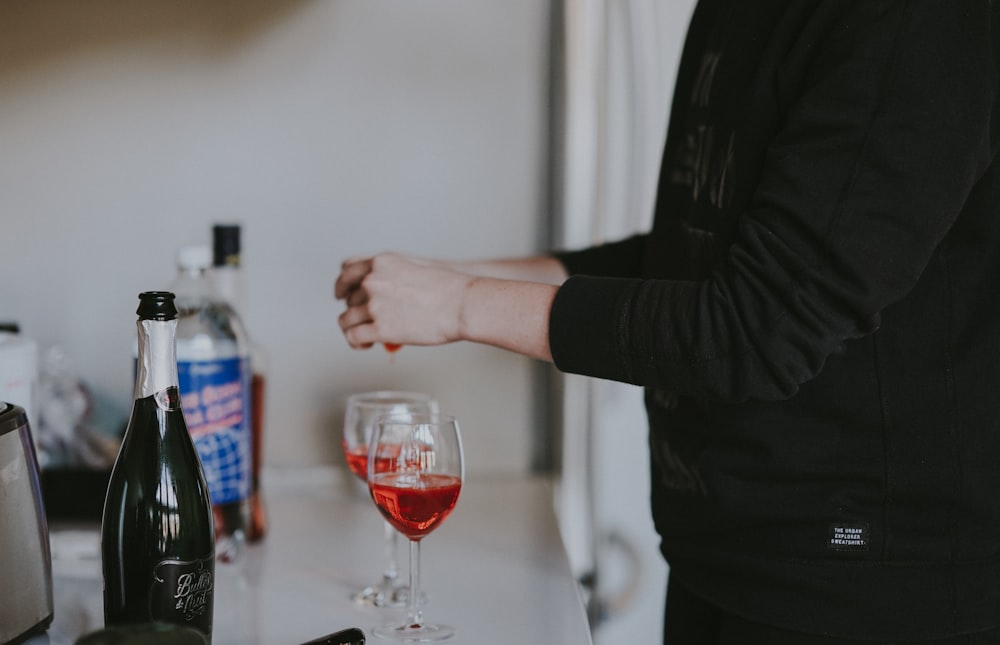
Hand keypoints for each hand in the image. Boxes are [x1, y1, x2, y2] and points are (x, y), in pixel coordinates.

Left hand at [335, 253, 473, 348]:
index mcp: (381, 263)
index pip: (347, 271)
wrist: (463, 305)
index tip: (343, 294)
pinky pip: (354, 337)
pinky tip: (365, 345)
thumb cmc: (448, 288)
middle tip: (363, 319)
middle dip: (354, 310)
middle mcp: (373, 281)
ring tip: (363, 336)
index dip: (342, 285)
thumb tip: (382, 291)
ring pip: (346, 319)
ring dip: (352, 328)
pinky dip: (355, 343)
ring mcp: (375, 306)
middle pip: (348, 298)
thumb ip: (392, 274)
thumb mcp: (415, 266)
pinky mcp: (381, 329)